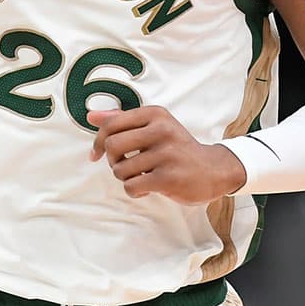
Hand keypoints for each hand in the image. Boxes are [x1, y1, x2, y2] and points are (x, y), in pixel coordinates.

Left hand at [87, 105, 247, 203]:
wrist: (214, 170)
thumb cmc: (177, 148)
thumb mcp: (154, 126)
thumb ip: (122, 120)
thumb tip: (91, 115)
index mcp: (155, 114)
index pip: (111, 124)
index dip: (98, 142)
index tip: (98, 154)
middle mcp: (161, 130)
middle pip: (112, 146)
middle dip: (112, 161)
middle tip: (124, 166)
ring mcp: (166, 154)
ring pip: (120, 170)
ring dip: (125, 178)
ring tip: (141, 176)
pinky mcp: (169, 178)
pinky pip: (132, 186)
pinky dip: (135, 191)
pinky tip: (147, 188)